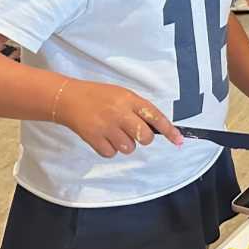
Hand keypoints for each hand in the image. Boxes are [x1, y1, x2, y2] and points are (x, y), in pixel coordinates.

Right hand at [54, 79, 183, 157]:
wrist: (69, 99)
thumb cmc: (99, 96)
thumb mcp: (122, 95)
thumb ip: (138, 109)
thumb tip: (156, 128)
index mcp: (129, 99)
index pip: (155, 116)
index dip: (169, 130)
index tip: (178, 140)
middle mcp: (119, 113)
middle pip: (144, 137)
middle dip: (143, 139)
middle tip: (133, 133)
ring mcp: (106, 127)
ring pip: (128, 148)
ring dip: (124, 144)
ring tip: (114, 132)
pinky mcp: (94, 138)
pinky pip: (111, 153)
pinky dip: (109, 149)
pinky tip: (103, 137)